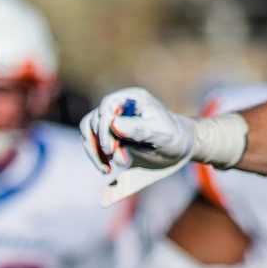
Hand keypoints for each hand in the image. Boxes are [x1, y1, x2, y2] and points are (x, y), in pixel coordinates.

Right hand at [80, 87, 198, 174]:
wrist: (177, 146)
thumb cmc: (172, 136)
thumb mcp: (159, 133)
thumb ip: (138, 128)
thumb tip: (114, 124)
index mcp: (133, 99)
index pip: (107, 107)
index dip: (105, 128)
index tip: (111, 149)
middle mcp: (120, 105)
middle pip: (95, 121)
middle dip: (104, 144)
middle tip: (120, 162)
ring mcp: (113, 118)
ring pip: (89, 131)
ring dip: (95, 151)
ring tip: (109, 168)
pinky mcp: (110, 132)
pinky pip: (93, 142)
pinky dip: (96, 156)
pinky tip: (107, 168)